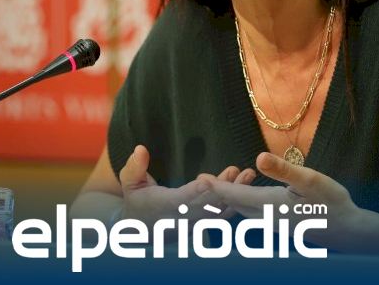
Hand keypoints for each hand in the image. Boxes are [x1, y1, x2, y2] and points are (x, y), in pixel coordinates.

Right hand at [118, 145, 254, 223]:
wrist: (142, 231)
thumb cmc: (136, 201)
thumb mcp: (129, 183)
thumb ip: (135, 167)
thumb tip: (140, 149)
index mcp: (164, 206)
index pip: (181, 200)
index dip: (194, 192)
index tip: (206, 181)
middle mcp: (183, 218)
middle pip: (207, 205)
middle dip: (224, 188)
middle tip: (239, 171)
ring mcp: (196, 223)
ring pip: (219, 209)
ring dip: (235, 192)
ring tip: (249, 174)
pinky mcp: (205, 223)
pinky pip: (223, 214)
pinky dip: (236, 200)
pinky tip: (246, 183)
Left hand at [204, 152, 378, 251]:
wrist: (347, 230)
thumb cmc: (332, 203)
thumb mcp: (311, 180)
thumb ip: (284, 170)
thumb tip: (259, 157)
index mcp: (271, 205)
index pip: (237, 195)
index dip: (217, 186)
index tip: (199, 179)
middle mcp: (266, 216)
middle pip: (234, 204)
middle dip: (216, 193)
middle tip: (197, 182)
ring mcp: (271, 221)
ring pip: (241, 208)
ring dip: (227, 197)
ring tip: (212, 186)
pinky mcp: (277, 221)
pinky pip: (250, 211)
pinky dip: (240, 201)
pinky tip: (239, 195)